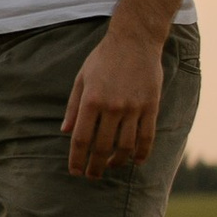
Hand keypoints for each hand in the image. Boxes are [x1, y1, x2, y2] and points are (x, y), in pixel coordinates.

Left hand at [63, 23, 163, 179]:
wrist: (134, 40)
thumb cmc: (103, 58)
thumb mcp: (81, 79)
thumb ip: (73, 107)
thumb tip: (65, 132)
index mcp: (91, 100)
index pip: (81, 139)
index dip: (77, 159)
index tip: (75, 171)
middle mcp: (112, 107)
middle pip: (103, 147)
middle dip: (95, 166)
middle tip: (92, 176)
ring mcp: (133, 108)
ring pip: (126, 146)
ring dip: (117, 162)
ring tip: (111, 166)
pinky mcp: (150, 106)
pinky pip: (147, 136)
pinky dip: (142, 153)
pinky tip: (136, 161)